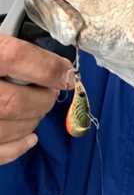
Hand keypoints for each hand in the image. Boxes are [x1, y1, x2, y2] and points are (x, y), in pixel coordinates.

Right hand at [0, 35, 73, 164]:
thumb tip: (47, 60)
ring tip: (36, 109)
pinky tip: (29, 137)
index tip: (65, 72)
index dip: (48, 67)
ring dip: (32, 121)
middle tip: (52, 92)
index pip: (16, 57)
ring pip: (8, 129)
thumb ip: (4, 47)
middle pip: (14, 101)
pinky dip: (16, 147)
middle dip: (43, 99)